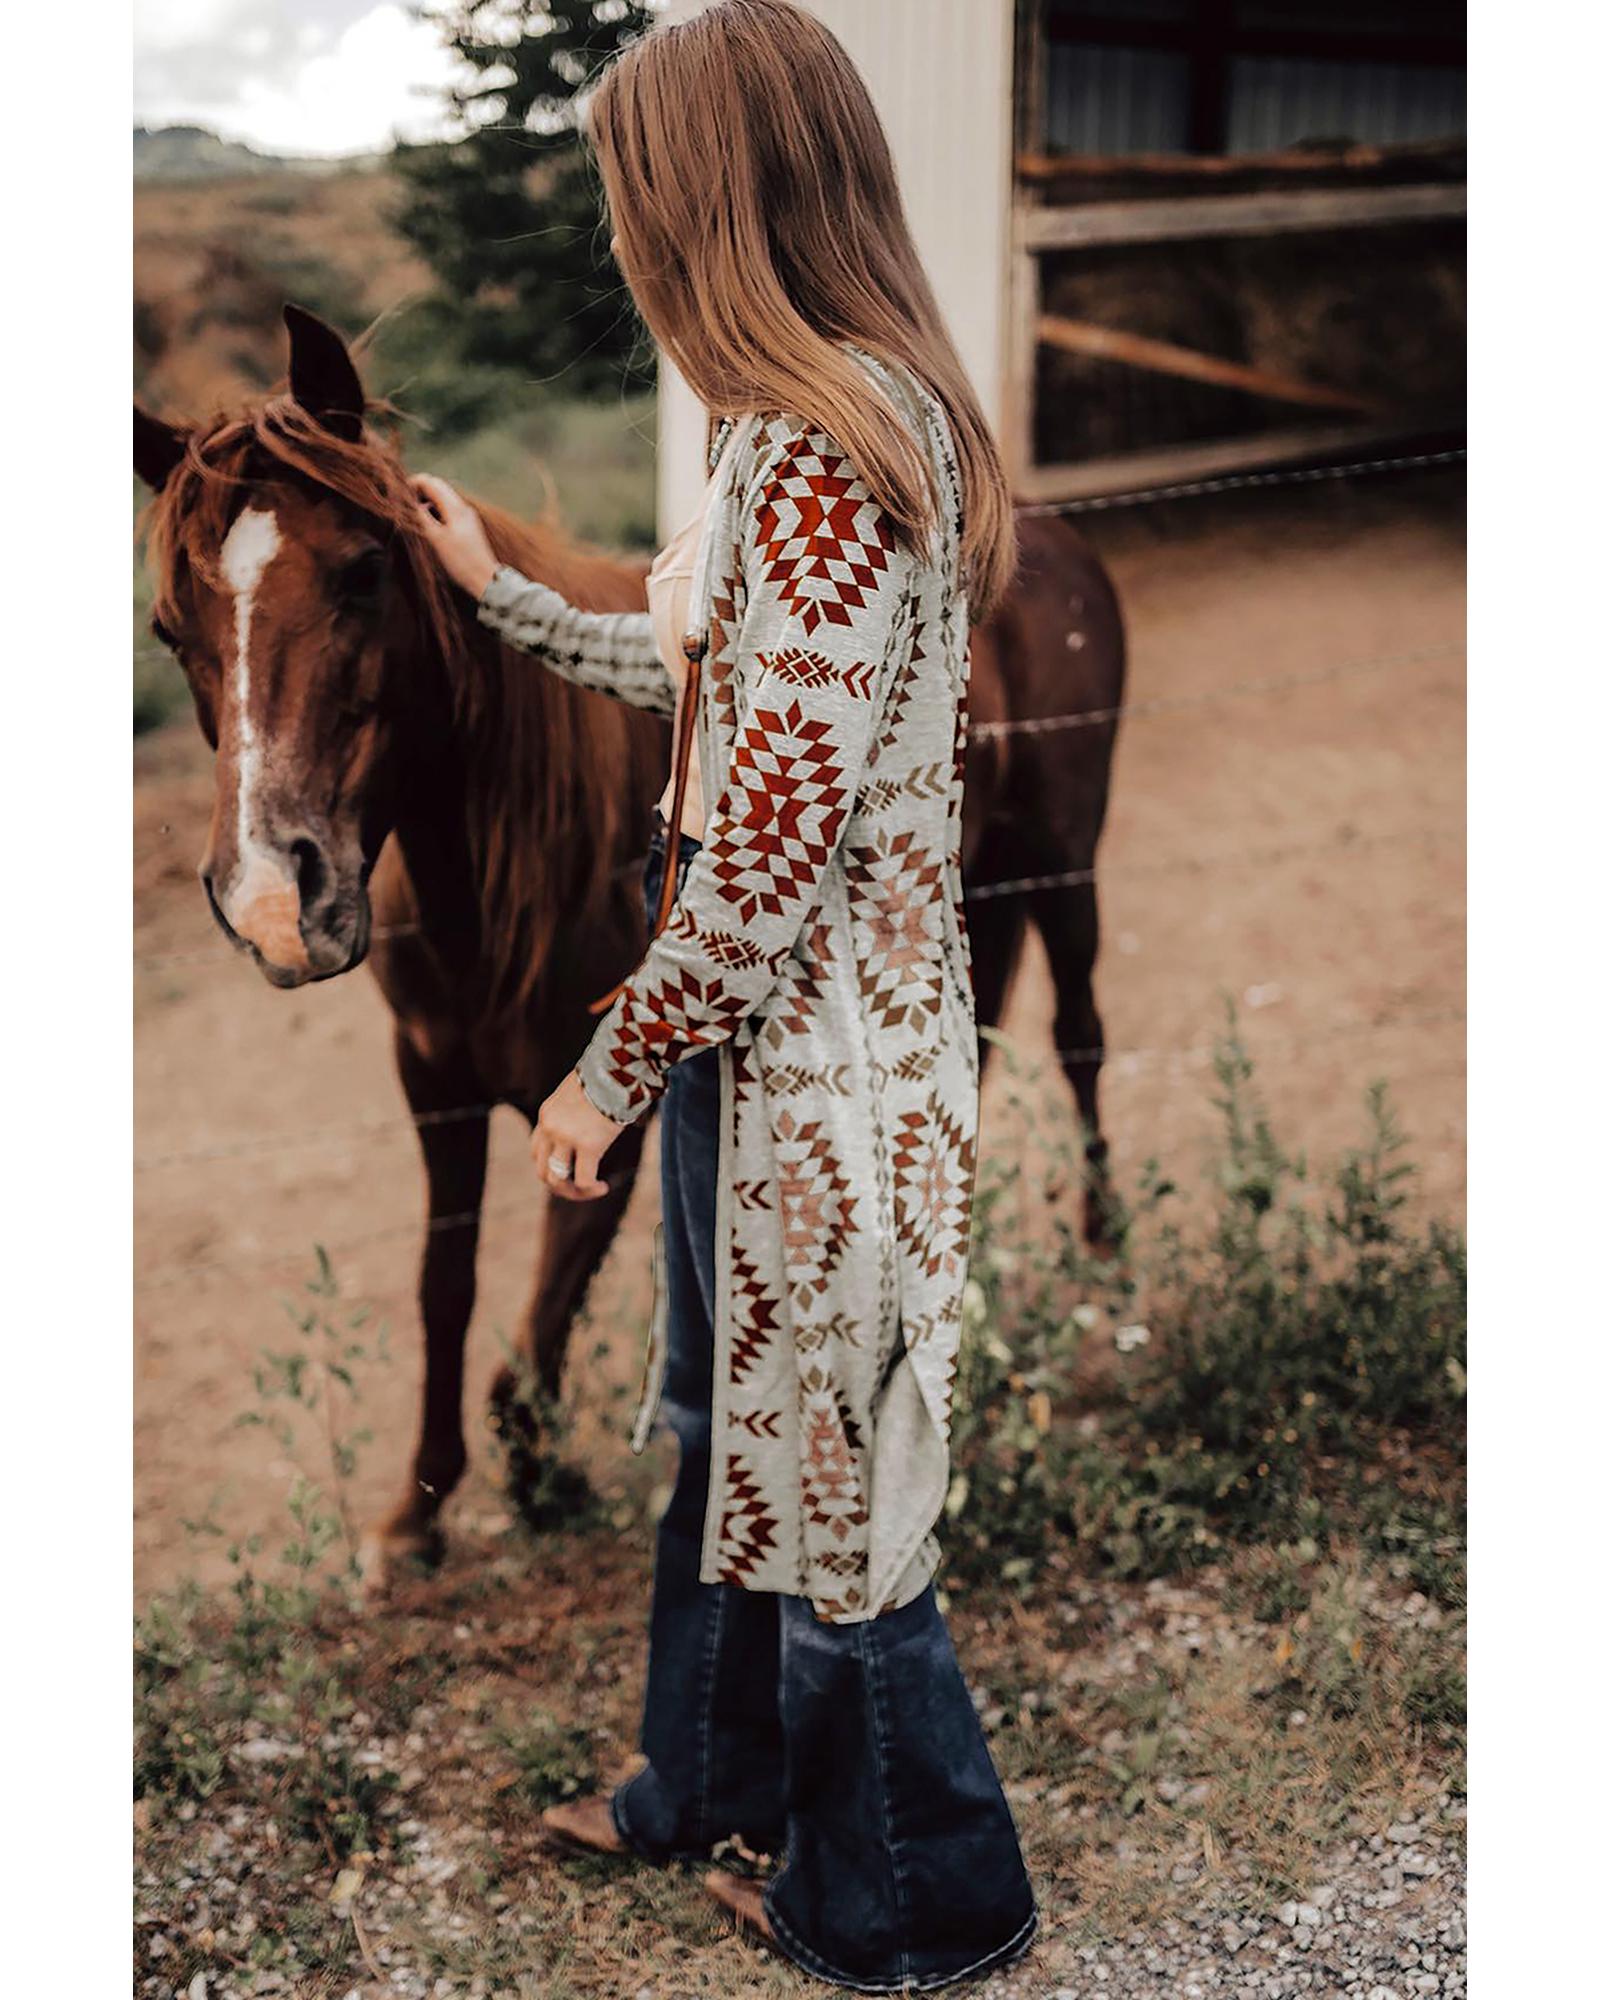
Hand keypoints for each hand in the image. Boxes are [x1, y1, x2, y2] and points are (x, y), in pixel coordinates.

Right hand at [411, 473, 500, 599]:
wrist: (485, 579)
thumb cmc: (460, 562)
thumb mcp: (436, 539)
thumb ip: (422, 517)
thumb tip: (409, 501)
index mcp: (455, 507)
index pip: (431, 482)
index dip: (413, 483)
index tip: (400, 493)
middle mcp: (463, 507)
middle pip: (438, 486)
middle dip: (419, 490)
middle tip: (404, 503)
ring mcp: (466, 515)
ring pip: (443, 498)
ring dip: (427, 500)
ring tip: (414, 514)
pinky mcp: (467, 525)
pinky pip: (448, 509)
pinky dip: (435, 510)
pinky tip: (429, 523)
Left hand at [531, 1070, 623, 1200]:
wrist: (617, 1070)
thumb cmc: (606, 1078)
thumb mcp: (581, 1093)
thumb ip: (577, 1111)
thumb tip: (590, 1122)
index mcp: (546, 1114)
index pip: (537, 1149)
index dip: (551, 1165)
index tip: (571, 1168)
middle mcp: (550, 1127)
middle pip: (542, 1170)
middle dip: (559, 1185)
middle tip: (578, 1188)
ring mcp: (566, 1137)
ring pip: (558, 1180)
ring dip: (573, 1192)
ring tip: (592, 1190)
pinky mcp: (588, 1145)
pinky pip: (583, 1180)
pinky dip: (591, 1190)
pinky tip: (603, 1187)